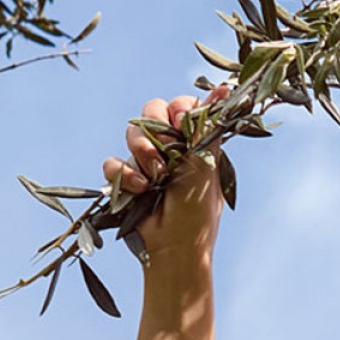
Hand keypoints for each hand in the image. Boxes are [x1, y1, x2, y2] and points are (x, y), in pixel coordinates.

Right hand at [104, 91, 226, 265]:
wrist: (174, 250)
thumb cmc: (197, 212)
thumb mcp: (205, 165)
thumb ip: (208, 126)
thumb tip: (227, 89)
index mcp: (195, 143)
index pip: (182, 106)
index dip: (179, 110)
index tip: (182, 124)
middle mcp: (171, 149)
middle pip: (152, 110)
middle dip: (156, 127)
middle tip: (167, 151)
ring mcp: (146, 163)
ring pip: (131, 133)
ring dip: (142, 152)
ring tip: (154, 177)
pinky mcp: (124, 180)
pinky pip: (112, 162)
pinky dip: (122, 175)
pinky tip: (138, 190)